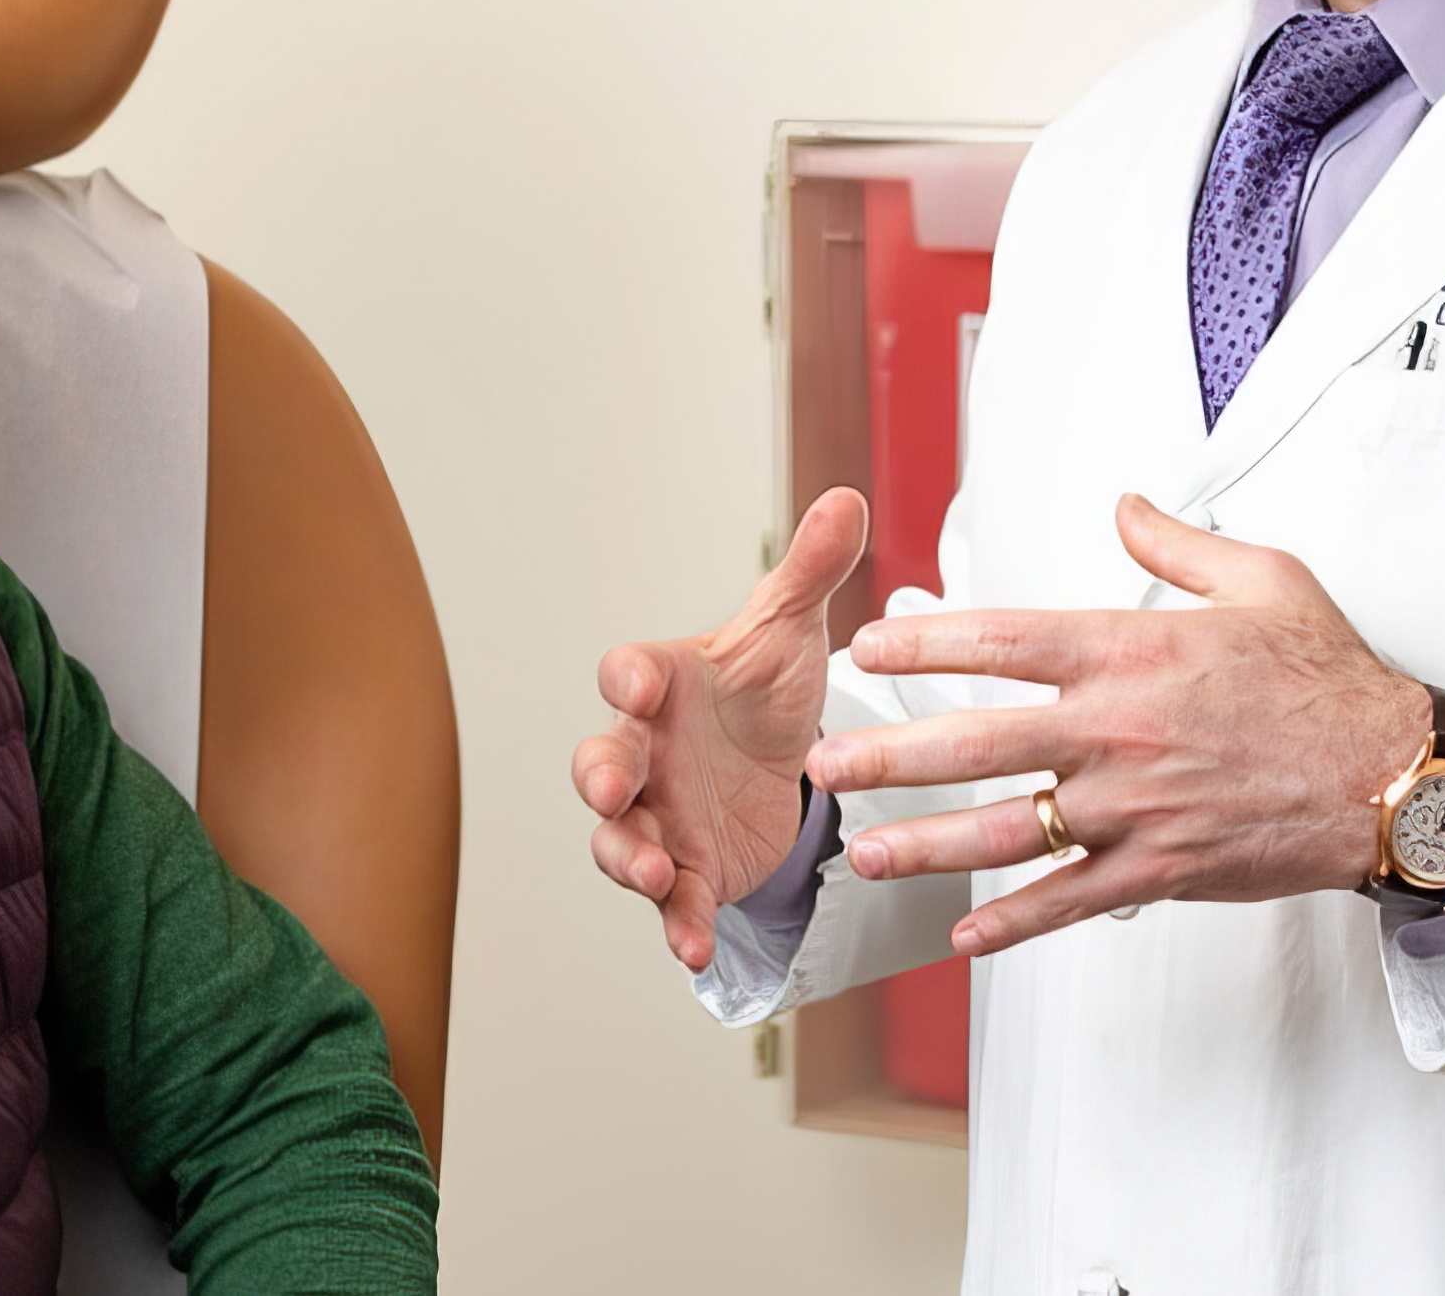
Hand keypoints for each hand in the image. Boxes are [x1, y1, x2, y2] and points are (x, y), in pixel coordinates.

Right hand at [572, 488, 869, 971]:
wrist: (781, 763)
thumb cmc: (761, 688)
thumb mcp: (790, 632)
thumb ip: (810, 571)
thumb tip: (845, 498)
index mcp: (663, 684)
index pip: (628, 672)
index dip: (628, 679)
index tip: (639, 684)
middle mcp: (646, 751)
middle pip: (600, 760)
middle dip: (600, 775)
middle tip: (613, 785)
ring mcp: (657, 815)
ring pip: (618, 838)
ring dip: (628, 856)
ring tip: (655, 873)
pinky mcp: (684, 871)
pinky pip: (666, 902)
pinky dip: (675, 923)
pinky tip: (692, 946)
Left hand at [803, 493, 1428, 956]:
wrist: (1396, 774)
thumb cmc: (1330, 676)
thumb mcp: (1261, 577)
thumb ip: (1177, 542)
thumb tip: (1127, 505)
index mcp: (1130, 651)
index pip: (1002, 640)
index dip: (925, 642)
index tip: (868, 647)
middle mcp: (1116, 729)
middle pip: (977, 741)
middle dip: (891, 755)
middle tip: (827, 764)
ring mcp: (1134, 806)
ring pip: (1006, 830)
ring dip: (927, 843)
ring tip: (867, 852)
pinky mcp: (1163, 867)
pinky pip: (1071, 900)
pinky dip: (1014, 924)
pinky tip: (965, 938)